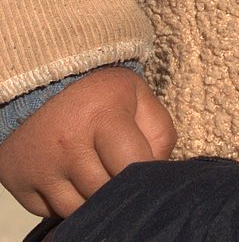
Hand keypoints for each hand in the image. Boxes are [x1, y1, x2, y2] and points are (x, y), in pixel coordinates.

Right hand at [0, 66, 175, 219]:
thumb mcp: (138, 96)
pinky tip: (70, 177)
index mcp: (101, 115)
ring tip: (94, 169)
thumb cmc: (99, 95)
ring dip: (92, 197)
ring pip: (81, 209)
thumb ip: (159, 133)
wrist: (41, 85)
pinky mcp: (20, 183)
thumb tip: (154, 175)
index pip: (133, 166)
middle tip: (115, 165)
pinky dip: (67, 201)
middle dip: (117, 185)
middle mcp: (67, 143)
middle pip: (106, 192)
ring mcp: (41, 166)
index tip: (143, 166)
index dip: (144, 171)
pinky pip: (53, 212)